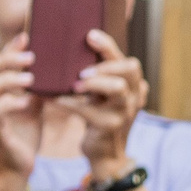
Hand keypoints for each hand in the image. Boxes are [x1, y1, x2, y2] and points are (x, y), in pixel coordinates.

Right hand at [0, 45, 42, 177]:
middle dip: (6, 60)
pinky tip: (25, 101)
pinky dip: (9, 104)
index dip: (7, 49)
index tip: (26, 36)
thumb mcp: (32, 106)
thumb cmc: (24, 135)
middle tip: (31, 57)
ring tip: (30, 78)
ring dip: (8, 80)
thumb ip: (36, 88)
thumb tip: (52, 66)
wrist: (19, 169)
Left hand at [62, 30, 145, 179]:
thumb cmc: (100, 118)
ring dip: (94, 83)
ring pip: (118, 88)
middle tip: (83, 70)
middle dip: (105, 64)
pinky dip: (70, 103)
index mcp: (133, 86)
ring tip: (75, 84)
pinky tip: (56, 100)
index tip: (90, 35)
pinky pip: (89, 110)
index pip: (127, 61)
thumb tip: (71, 50)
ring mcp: (125, 112)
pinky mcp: (109, 126)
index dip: (109, 47)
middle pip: (129, 69)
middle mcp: (134, 97)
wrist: (105, 155)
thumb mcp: (104, 96)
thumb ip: (98, 76)